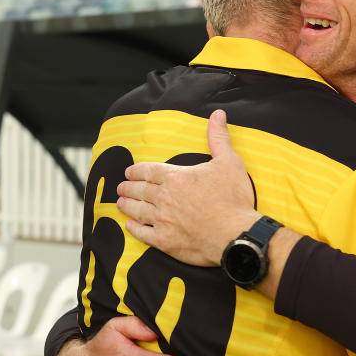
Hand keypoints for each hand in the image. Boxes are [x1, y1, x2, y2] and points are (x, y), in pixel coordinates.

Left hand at [117, 109, 259, 265]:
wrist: (235, 234)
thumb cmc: (233, 198)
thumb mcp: (229, 162)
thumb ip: (218, 138)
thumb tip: (217, 115)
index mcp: (175, 177)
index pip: (148, 170)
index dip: (136, 170)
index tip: (129, 171)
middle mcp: (164, 198)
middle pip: (139, 190)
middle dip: (128, 187)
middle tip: (121, 187)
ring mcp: (162, 220)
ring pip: (136, 210)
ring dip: (126, 205)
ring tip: (121, 203)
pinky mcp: (165, 241)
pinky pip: (142, 233)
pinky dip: (133, 228)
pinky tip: (129, 225)